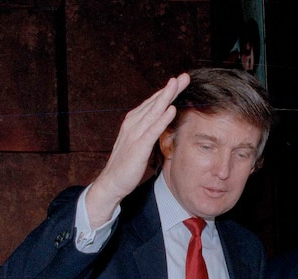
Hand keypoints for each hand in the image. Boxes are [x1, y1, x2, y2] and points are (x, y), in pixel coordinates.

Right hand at [87, 73, 191, 225]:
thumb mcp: (139, 143)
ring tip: (177, 84)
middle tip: (184, 76)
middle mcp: (133, 123)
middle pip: (155, 102)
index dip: (167, 92)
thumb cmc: (127, 164)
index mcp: (134, 122)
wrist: (112, 182)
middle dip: (170, 89)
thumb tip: (161, 123)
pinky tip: (171, 110)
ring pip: (153, 111)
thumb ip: (149, 131)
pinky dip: (162, 119)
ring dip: (166, 97)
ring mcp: (135, 134)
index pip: (153, 103)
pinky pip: (152, 130)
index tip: (181, 81)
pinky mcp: (138, 147)